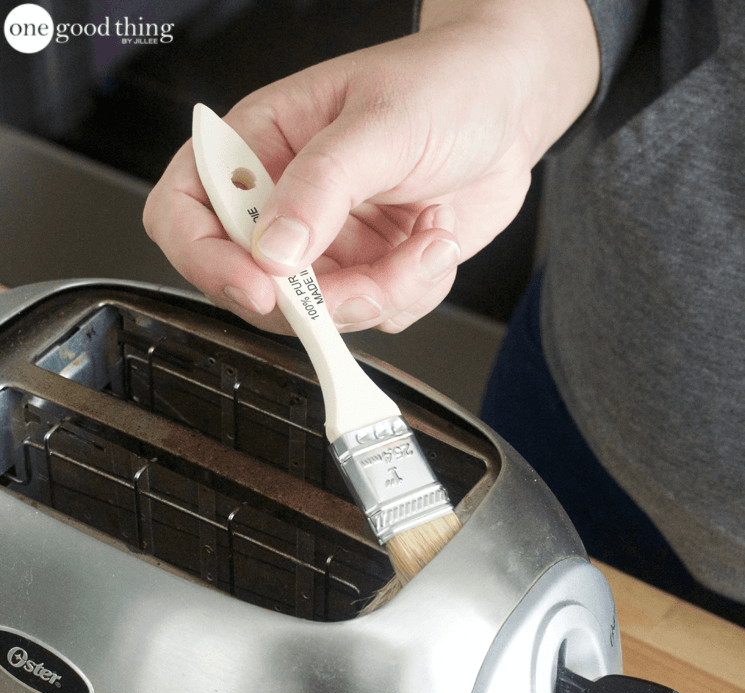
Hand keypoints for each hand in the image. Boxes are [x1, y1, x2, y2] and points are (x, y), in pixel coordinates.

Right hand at [144, 0, 597, 334]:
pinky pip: (375, 315)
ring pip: (322, 314)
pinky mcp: (371, 270)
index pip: (185, 213)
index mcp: (261, 148)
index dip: (205, 259)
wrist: (512, 106)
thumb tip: (274, 251)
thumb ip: (322, 187)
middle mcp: (286, 202)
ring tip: (427, 236)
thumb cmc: (445, 84)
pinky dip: (414, 291)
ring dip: (383, 291)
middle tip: (368, 277)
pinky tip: (436, 239)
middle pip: (252, 285)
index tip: (259, 286)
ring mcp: (329, 244)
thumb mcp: (380, 125)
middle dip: (316, 297)